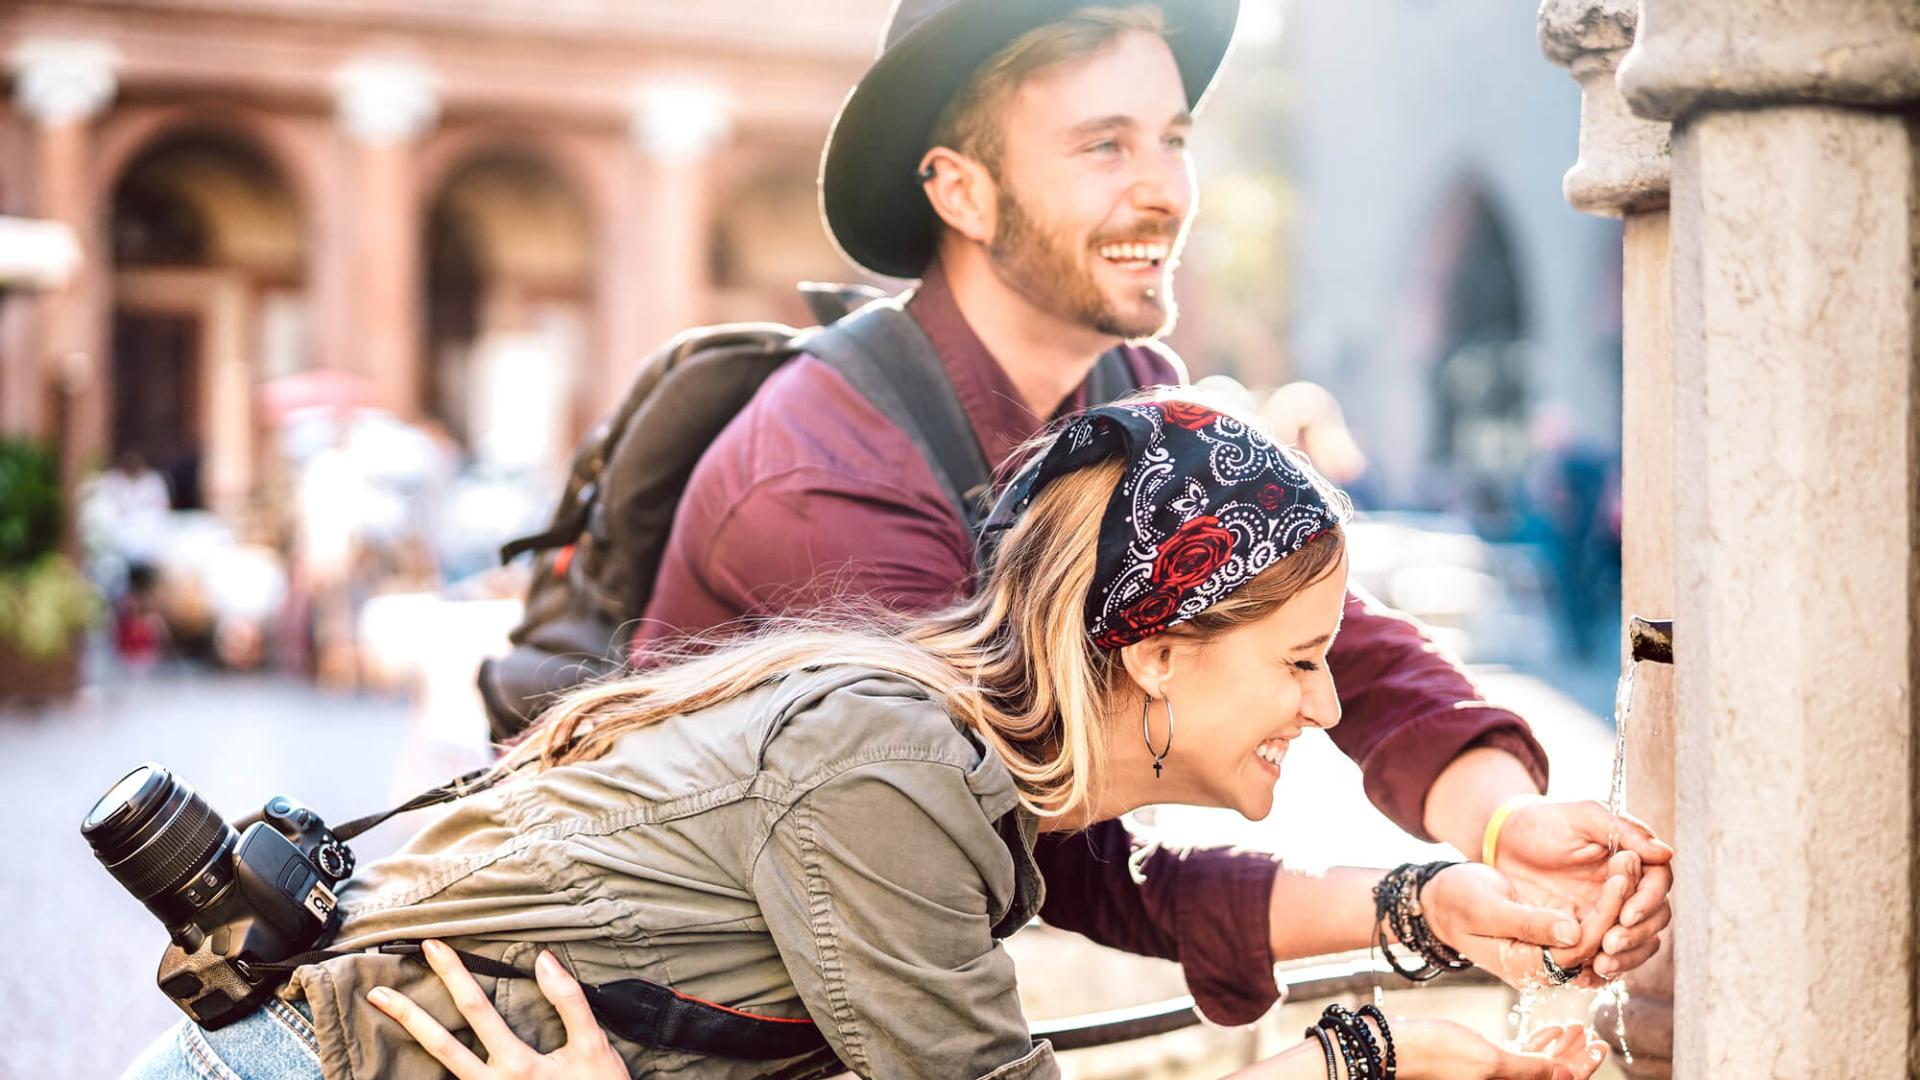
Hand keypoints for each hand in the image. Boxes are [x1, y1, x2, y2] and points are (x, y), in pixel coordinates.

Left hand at [367, 939, 628, 1079]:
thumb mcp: (592, 1045)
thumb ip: (568, 1001)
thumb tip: (544, 960)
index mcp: (518, 1065)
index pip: (476, 1010)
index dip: (453, 975)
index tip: (433, 947)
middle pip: (442, 1043)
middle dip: (409, 1013)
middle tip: (379, 992)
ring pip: (441, 1066)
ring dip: (412, 1036)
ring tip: (385, 1010)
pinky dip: (434, 1065)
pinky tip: (421, 1045)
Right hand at [1391, 1017, 1608, 1079]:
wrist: (1393, 1047)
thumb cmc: (1436, 1053)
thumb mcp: (1489, 1061)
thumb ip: (1530, 1069)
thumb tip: (1570, 1076)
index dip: (1582, 1067)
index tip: (1600, 1045)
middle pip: (1551, 1077)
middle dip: (1574, 1057)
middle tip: (1592, 1034)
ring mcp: (1492, 1077)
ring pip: (1536, 1067)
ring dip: (1557, 1049)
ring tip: (1573, 1027)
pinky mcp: (1479, 1065)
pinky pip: (1518, 1060)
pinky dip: (1534, 1045)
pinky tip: (1545, 1029)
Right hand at [1421, 854, 1638, 989]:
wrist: (1442, 900)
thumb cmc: (1457, 901)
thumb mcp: (1486, 908)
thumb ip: (1527, 923)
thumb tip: (1571, 931)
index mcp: (1527, 965)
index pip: (1580, 947)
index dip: (1605, 914)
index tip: (1618, 877)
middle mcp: (1546, 966)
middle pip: (1598, 944)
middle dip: (1619, 905)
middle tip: (1631, 863)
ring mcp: (1553, 953)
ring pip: (1601, 938)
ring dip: (1619, 904)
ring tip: (1630, 865)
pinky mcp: (1557, 937)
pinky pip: (1593, 927)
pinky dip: (1609, 904)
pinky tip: (1620, 876)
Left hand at [1495, 800, 1673, 982]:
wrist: (1505, 845)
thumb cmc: (1544, 824)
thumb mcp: (1581, 816)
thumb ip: (1621, 829)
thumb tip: (1665, 853)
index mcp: (1634, 860)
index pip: (1658, 883)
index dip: (1647, 901)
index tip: (1626, 913)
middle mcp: (1629, 889)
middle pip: (1655, 918)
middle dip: (1637, 934)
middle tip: (1610, 941)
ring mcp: (1611, 913)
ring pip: (1639, 942)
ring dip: (1628, 957)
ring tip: (1601, 962)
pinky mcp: (1591, 932)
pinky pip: (1611, 956)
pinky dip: (1607, 967)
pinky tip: (1590, 973)